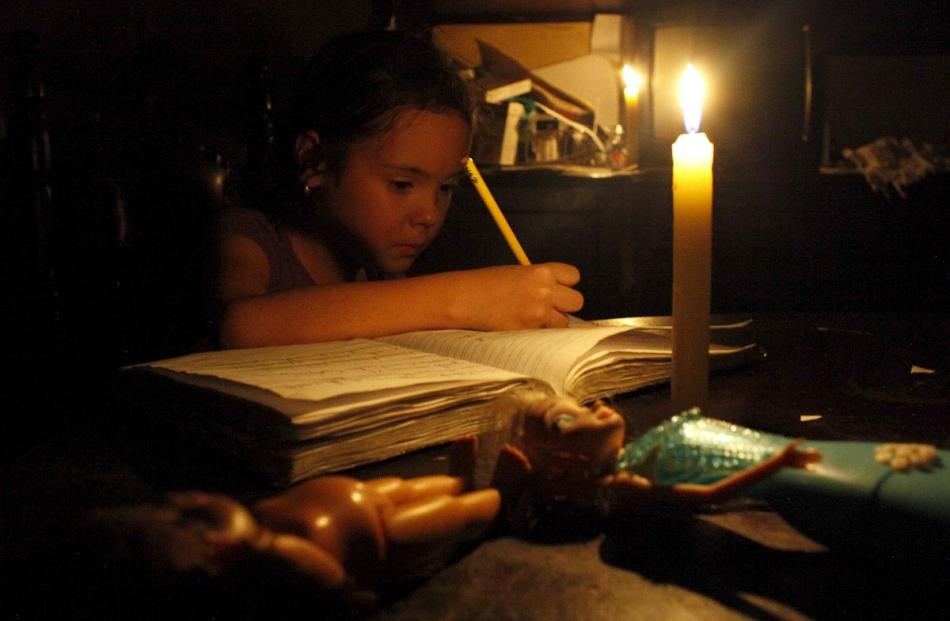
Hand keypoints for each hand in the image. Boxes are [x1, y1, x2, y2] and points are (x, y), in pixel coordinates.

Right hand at [455, 263, 583, 329]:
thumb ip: (538, 280)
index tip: (559, 287)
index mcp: (541, 272)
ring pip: (564, 322)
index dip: (566, 283)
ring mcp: (538, 314)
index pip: (573, 276)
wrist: (465, 299)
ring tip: (533, 318)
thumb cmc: (485, 284)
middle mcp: (544, 292)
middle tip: (550, 306)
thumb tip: (555, 292)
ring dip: (553, 322)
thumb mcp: (516, 273)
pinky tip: (522, 326)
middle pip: (577, 301)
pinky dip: (538, 333)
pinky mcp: (529, 331)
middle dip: (565, 305)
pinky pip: (545, 335)